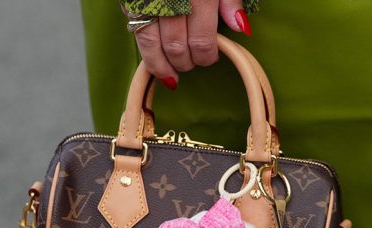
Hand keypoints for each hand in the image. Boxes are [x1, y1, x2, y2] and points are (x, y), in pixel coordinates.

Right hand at [134, 0, 250, 88]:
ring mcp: (148, 0)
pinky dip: (146, 53)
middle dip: (187, 63)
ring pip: (152, 44)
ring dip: (163, 66)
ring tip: (172, 74)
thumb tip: (241, 28)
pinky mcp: (130, 0)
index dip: (207, 56)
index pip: (201, 41)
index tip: (211, 57)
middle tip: (192, 64)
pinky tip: (155, 63)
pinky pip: (135, 32)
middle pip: (177, 47)